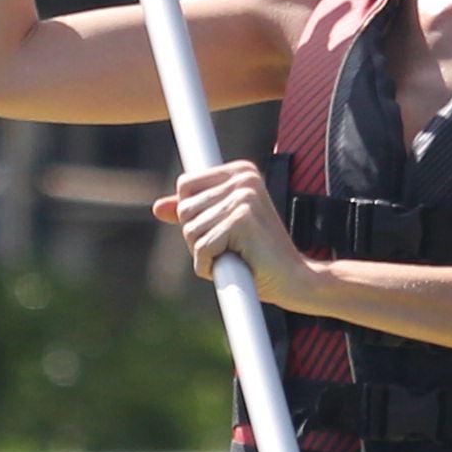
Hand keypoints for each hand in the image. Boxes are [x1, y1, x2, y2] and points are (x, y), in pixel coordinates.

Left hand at [156, 159, 316, 312]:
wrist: (294, 278)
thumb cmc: (256, 255)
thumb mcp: (220, 228)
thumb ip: (193, 212)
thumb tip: (157, 207)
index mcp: (240, 172)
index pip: (186, 187)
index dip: (195, 217)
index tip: (224, 230)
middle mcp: (243, 178)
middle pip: (185, 210)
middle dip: (199, 238)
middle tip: (232, 246)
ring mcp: (243, 197)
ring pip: (190, 231)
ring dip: (206, 254)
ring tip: (237, 255)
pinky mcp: (242, 220)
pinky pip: (201, 249)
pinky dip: (210, 267)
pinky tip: (237, 265)